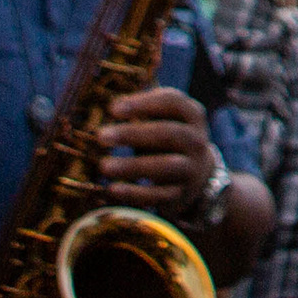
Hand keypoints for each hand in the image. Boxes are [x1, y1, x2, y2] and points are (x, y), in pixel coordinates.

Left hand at [97, 86, 214, 213]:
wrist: (197, 175)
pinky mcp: (180, 194)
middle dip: (134, 134)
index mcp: (192, 115)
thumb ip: (141, 111)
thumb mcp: (163, 119)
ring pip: (166, 166)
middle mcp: (197, 140)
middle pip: (169, 133)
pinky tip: (112, 189)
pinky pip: (158, 195)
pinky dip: (135, 193)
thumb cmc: (167, 138)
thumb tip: (108, 108)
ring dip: (133, 166)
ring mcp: (191, 169)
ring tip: (103, 166)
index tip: (112, 108)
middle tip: (101, 136)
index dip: (144, 103)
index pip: (173, 102)